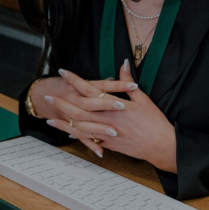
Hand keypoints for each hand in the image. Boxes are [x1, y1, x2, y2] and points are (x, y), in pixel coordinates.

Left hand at [45, 64, 177, 171]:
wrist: (161, 145)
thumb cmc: (154, 121)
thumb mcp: (143, 99)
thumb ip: (128, 82)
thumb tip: (123, 63)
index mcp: (114, 105)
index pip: (90, 89)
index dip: (75, 80)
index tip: (63, 72)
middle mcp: (107, 119)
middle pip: (79, 109)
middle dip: (61, 102)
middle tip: (47, 96)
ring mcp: (106, 133)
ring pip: (80, 127)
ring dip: (63, 123)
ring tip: (50, 119)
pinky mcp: (109, 145)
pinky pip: (89, 140)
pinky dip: (78, 136)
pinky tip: (68, 134)